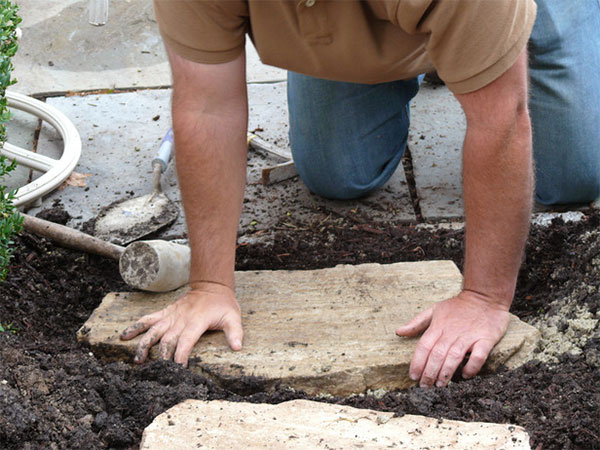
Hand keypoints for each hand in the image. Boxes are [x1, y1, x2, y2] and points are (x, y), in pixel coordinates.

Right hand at [119, 282, 242, 366]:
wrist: (211, 285)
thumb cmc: (223, 304)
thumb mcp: (233, 317)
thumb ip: (235, 332)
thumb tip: (238, 347)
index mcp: (197, 321)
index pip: (186, 340)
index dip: (181, 354)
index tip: (177, 369)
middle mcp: (181, 319)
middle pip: (168, 339)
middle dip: (161, 356)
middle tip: (156, 371)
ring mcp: (171, 315)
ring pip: (154, 330)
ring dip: (144, 345)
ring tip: (137, 360)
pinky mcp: (166, 313)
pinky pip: (148, 319)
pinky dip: (136, 326)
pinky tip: (124, 336)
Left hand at [396, 290, 509, 387]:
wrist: (485, 296)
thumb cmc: (458, 306)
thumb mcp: (434, 309)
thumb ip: (417, 322)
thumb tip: (399, 332)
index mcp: (438, 326)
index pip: (424, 346)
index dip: (417, 362)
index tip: (413, 376)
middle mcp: (452, 332)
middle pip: (437, 354)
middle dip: (429, 372)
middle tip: (425, 387)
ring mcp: (469, 336)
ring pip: (454, 356)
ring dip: (446, 372)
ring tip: (440, 385)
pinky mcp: (486, 339)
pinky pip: (479, 355)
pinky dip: (472, 366)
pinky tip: (465, 375)